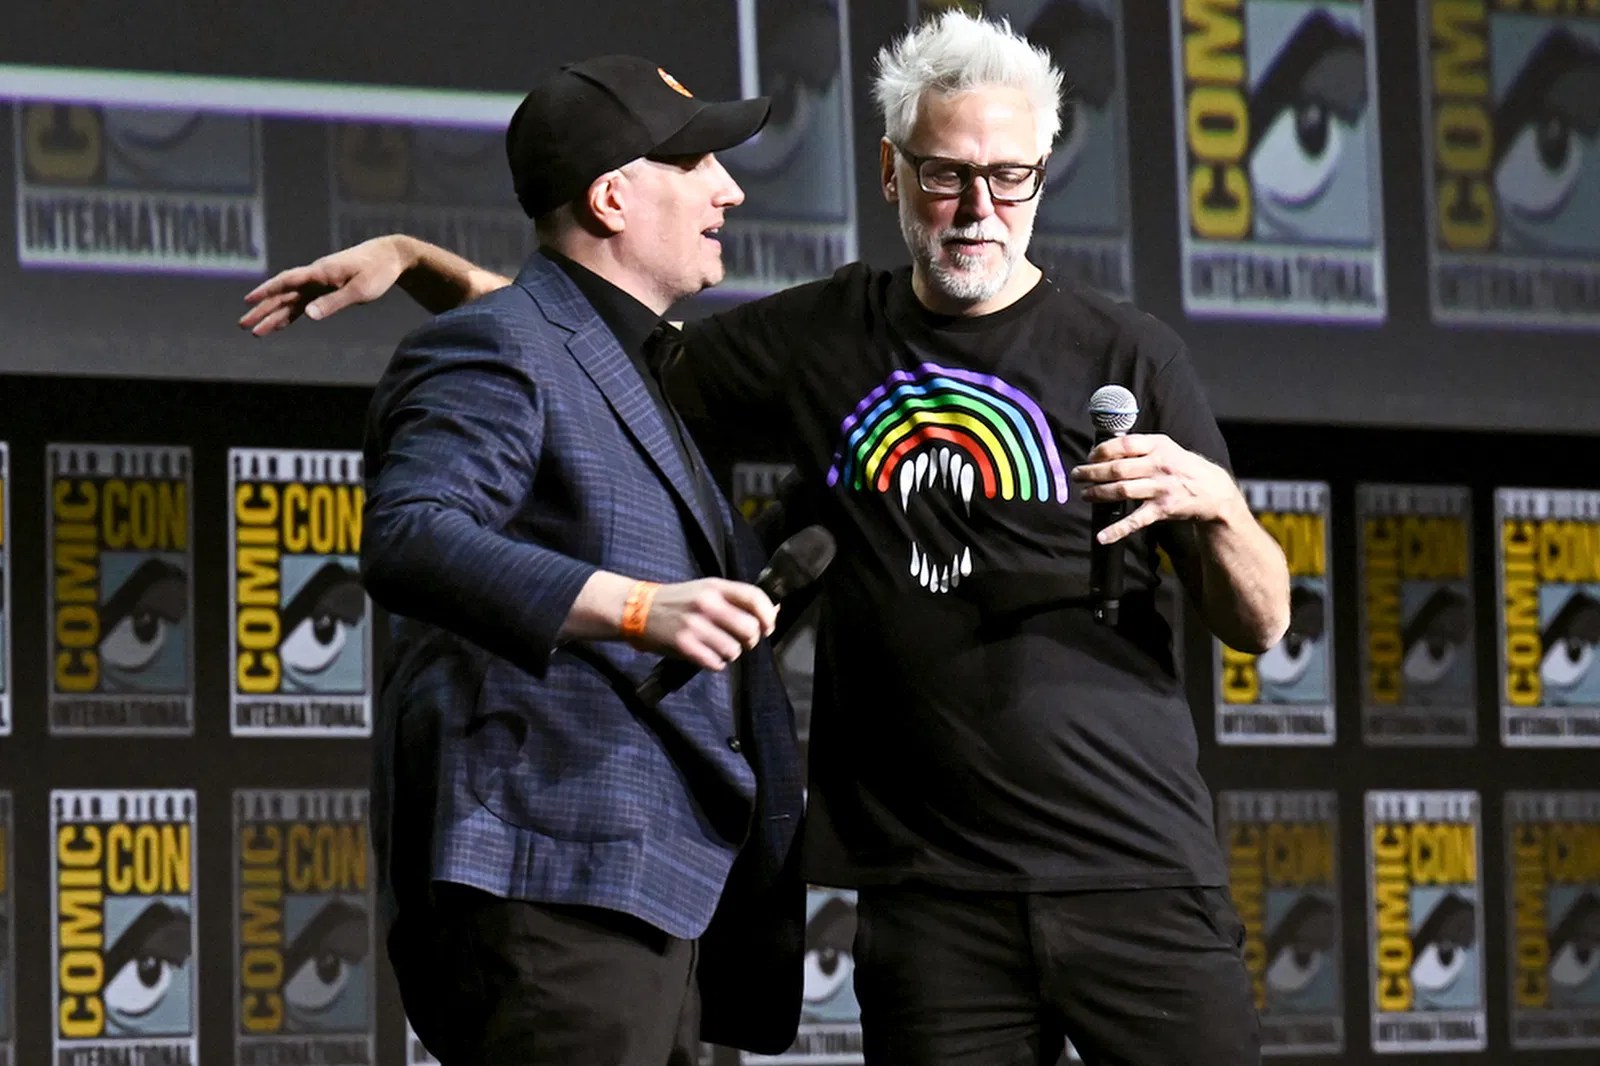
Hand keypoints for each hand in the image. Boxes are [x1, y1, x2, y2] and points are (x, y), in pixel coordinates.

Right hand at [237, 235, 412, 335]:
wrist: (389, 256)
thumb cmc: (378, 271)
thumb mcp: (360, 290)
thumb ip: (334, 302)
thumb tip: (307, 315)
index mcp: (321, 272)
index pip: (288, 281)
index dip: (267, 290)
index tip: (248, 300)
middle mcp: (315, 276)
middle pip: (283, 293)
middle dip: (262, 309)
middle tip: (243, 325)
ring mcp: (319, 283)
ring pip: (290, 300)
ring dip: (272, 314)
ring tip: (254, 330)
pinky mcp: (325, 288)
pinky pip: (303, 303)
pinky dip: (290, 314)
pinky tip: (278, 324)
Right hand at [636, 578, 778, 671]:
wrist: (637, 609)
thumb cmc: (677, 601)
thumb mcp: (706, 591)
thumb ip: (736, 601)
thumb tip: (774, 613)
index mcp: (715, 587)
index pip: (754, 597)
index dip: (768, 615)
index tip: (768, 627)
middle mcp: (707, 604)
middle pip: (749, 628)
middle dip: (750, 641)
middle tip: (740, 642)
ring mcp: (695, 625)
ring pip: (734, 650)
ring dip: (730, 654)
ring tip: (718, 648)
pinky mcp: (684, 645)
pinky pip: (716, 663)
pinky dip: (715, 663)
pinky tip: (705, 655)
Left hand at [1070, 433, 1245, 543]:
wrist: (1213, 490)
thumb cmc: (1182, 466)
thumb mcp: (1165, 448)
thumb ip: (1139, 447)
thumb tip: (1104, 450)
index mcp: (1157, 446)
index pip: (1123, 444)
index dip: (1102, 450)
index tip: (1090, 456)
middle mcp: (1159, 465)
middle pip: (1118, 469)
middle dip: (1092, 472)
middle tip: (1077, 475)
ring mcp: (1161, 488)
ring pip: (1122, 491)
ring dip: (1098, 493)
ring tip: (1084, 495)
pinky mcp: (1163, 509)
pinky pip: (1136, 520)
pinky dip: (1117, 529)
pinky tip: (1102, 536)